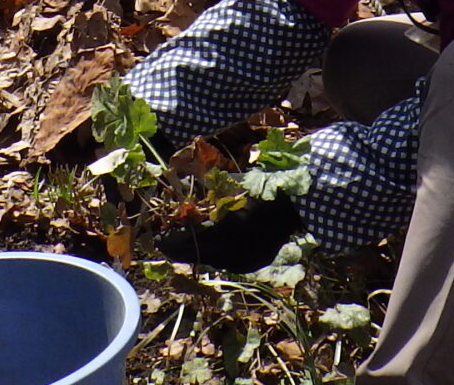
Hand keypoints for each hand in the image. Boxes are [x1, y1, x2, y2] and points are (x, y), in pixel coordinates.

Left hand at [157, 194, 302, 271]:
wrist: (293, 206)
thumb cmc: (262, 191)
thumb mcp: (233, 194)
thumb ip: (212, 205)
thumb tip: (186, 211)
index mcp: (233, 229)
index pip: (197, 239)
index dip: (176, 241)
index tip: (160, 240)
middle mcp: (238, 249)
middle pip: (201, 254)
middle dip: (180, 251)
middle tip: (163, 246)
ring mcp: (246, 259)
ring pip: (212, 261)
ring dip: (195, 254)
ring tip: (178, 248)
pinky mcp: (252, 263)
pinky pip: (225, 262)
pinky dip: (212, 255)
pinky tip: (202, 250)